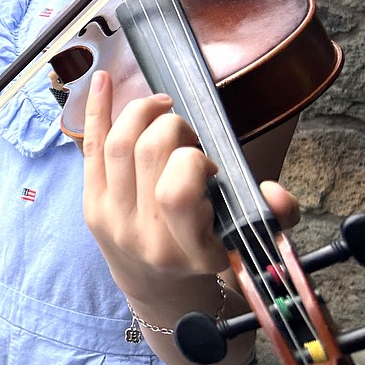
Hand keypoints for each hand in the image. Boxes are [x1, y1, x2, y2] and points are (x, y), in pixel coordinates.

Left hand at [80, 70, 298, 297]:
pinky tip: (101, 79)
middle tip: (186, 132)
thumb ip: (275, 216)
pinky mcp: (90, 204)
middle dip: (172, 126)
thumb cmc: (208, 250)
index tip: (207, 162)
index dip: (192, 162)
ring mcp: (111, 219)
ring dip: (142, 112)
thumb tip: (275, 192)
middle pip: (146, 154)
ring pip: (117, 145)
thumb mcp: (248, 241)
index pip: (176, 192)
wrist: (155, 285)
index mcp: (188, 249)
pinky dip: (97, 109)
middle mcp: (144, 236)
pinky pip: (90, 147)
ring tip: (162, 109)